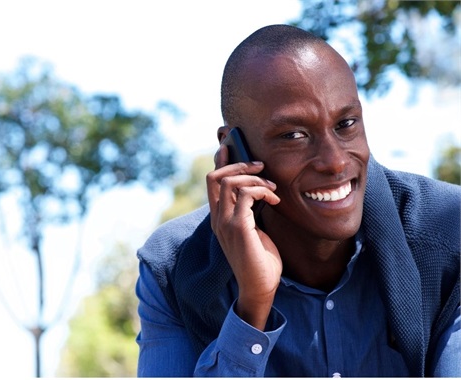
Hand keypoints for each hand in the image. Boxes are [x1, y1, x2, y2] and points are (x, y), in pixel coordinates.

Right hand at [206, 144, 281, 329]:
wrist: (260, 287)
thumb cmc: (260, 259)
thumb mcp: (253, 229)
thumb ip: (250, 210)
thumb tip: (259, 189)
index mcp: (218, 217)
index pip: (212, 183)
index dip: (220, 162)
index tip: (230, 146)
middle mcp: (217, 218)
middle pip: (215, 176)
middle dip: (238, 164)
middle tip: (260, 165)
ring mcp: (225, 223)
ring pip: (229, 182)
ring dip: (254, 178)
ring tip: (273, 186)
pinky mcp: (238, 227)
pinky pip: (246, 195)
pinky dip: (263, 190)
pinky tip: (275, 199)